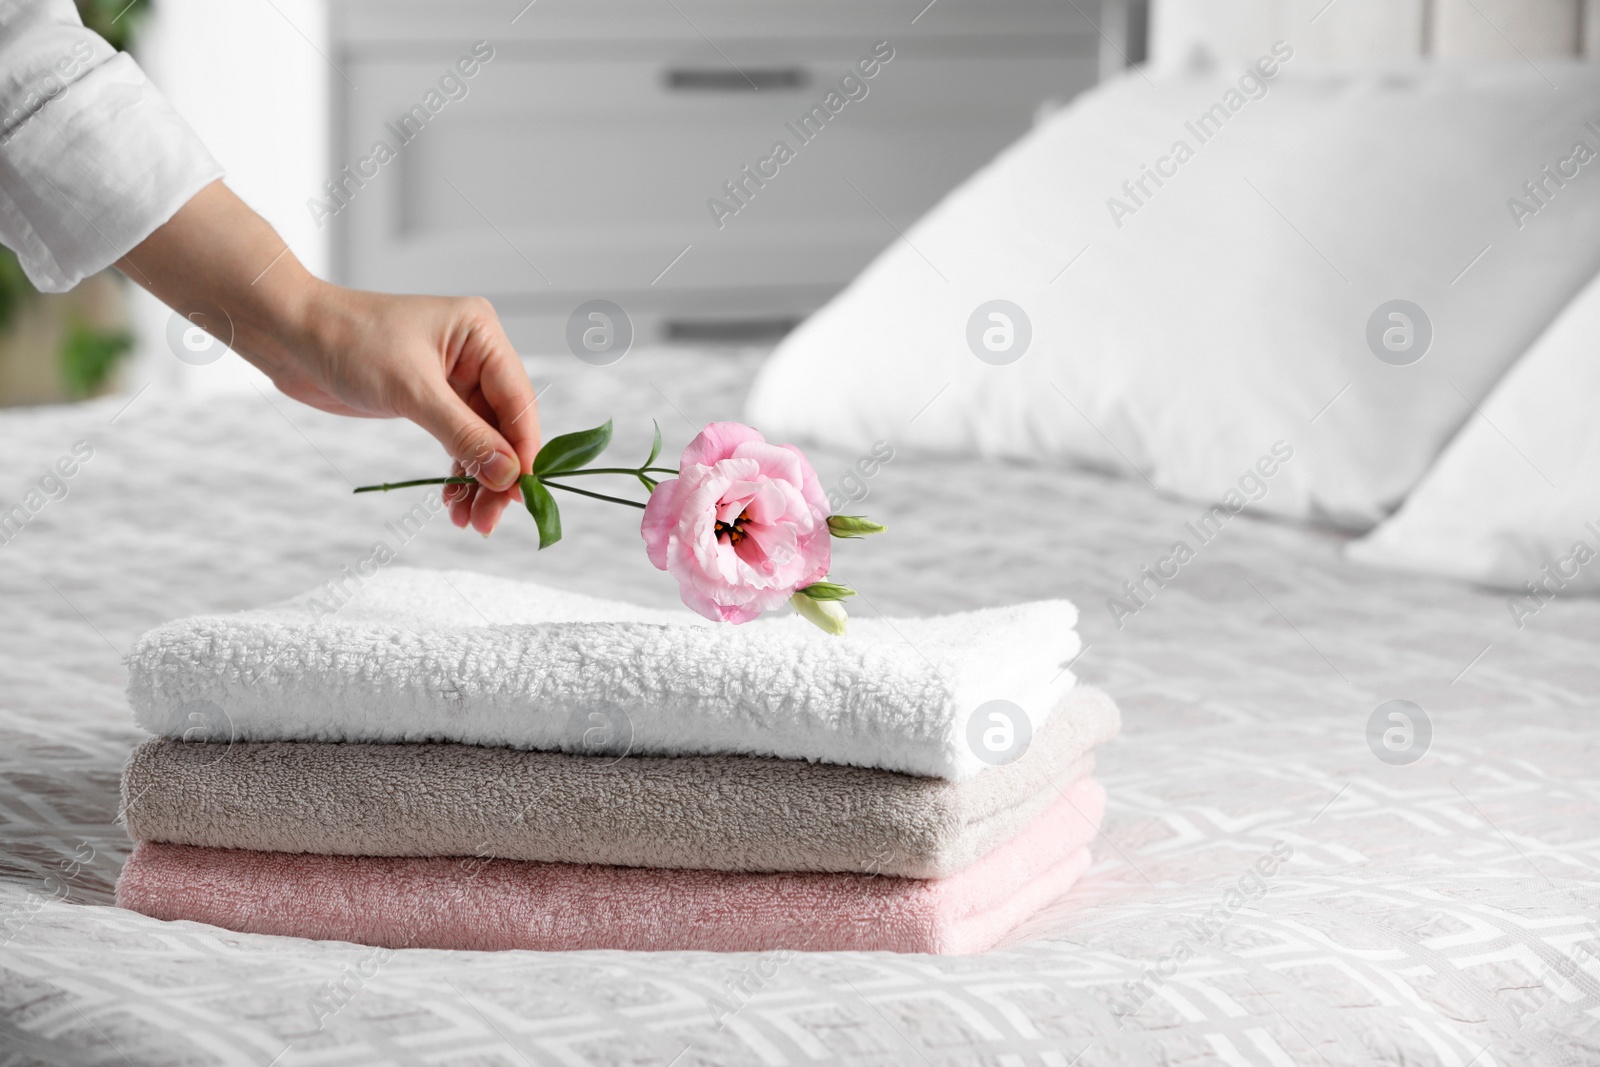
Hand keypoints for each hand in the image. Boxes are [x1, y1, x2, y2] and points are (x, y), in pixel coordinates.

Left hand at [269, 288, 540, 534]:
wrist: (290, 334)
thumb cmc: (348, 341)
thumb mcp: (412, 391)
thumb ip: (464, 435)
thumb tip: (508, 475)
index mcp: (481, 335)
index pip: (519, 401)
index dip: (523, 451)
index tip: (521, 495)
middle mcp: (475, 355)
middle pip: (504, 426)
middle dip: (498, 474)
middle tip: (490, 520)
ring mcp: (454, 379)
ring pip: (482, 439)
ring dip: (478, 481)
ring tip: (470, 522)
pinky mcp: (430, 399)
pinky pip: (457, 441)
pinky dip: (457, 471)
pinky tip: (452, 501)